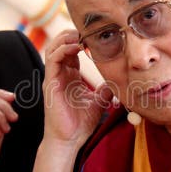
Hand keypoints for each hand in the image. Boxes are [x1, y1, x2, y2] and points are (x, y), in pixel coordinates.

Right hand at [43, 29, 113, 145]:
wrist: (69, 140)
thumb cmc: (81, 123)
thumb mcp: (99, 101)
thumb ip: (106, 89)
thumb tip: (120, 79)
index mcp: (70, 76)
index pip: (72, 50)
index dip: (81, 39)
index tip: (97, 35)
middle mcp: (60, 74)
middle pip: (60, 44)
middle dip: (72, 34)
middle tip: (89, 30)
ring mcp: (53, 78)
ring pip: (53, 48)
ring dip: (66, 38)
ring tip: (81, 35)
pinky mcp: (50, 83)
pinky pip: (52, 60)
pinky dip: (63, 50)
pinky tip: (77, 47)